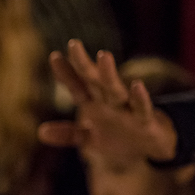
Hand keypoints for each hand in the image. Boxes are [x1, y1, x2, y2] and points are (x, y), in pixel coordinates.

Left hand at [37, 40, 177, 161]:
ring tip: (103, 55)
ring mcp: (128, 110)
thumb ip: (68, 134)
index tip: (54, 56)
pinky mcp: (146, 122)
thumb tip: (40, 132)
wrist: (153, 149)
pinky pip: (142, 108)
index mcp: (95, 104)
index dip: (66, 73)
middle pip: (94, 81)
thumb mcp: (90, 140)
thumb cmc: (120, 137)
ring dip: (110, 75)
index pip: (78, 86)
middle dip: (83, 64)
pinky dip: (140, 98)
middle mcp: (110, 103)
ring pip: (116, 90)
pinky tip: (137, 85)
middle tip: (73, 44)